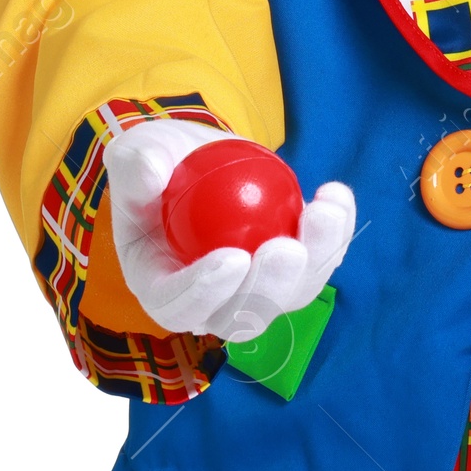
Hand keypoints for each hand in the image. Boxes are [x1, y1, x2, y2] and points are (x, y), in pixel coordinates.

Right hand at [103, 118, 355, 340]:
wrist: (196, 159)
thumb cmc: (157, 161)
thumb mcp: (135, 154)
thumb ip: (136, 166)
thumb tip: (150, 174)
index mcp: (160, 286)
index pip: (178, 306)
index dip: (205, 292)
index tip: (233, 258)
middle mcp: (209, 301)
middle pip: (241, 317)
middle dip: (268, 289)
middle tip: (286, 248)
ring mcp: (253, 287)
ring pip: (289, 295)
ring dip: (315, 260)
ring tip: (324, 212)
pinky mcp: (288, 266)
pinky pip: (317, 261)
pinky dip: (333, 232)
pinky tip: (334, 194)